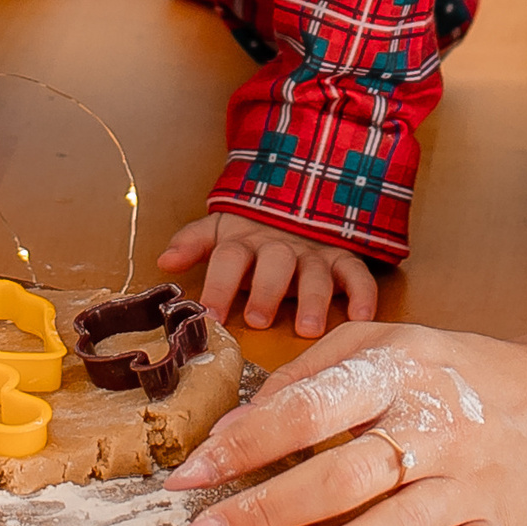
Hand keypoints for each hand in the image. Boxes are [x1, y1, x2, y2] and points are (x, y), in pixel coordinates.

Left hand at [160, 212, 377, 336]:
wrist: (299, 197)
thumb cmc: (253, 231)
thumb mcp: (221, 230)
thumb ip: (193, 242)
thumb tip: (164, 261)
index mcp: (246, 240)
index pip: (229, 257)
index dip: (219, 284)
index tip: (211, 315)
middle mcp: (281, 245)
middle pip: (274, 262)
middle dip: (267, 290)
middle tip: (258, 319)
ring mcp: (314, 251)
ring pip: (315, 272)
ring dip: (313, 298)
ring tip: (308, 328)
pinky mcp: (343, 258)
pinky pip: (357, 273)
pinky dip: (362, 294)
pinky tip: (360, 317)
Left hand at [162, 322, 526, 525]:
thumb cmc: (452, 375)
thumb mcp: (385, 346)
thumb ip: (308, 377)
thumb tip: (234, 429)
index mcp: (395, 374)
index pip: (308, 409)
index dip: (243, 444)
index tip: (188, 477)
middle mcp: (432, 427)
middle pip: (341, 474)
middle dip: (264, 509)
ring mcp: (471, 482)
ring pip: (398, 524)